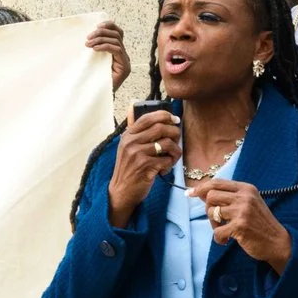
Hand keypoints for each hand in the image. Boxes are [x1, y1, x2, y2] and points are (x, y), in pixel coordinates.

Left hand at [85, 21, 131, 90]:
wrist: (97, 96)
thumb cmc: (94, 79)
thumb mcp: (93, 60)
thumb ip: (96, 48)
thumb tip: (88, 35)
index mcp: (117, 51)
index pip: (118, 32)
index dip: (109, 25)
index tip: (97, 25)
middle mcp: (124, 55)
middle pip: (117, 35)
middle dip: (101, 32)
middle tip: (88, 37)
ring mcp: (125, 61)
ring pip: (116, 41)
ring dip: (100, 39)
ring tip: (88, 44)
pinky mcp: (125, 68)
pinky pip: (117, 50)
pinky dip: (105, 47)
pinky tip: (95, 49)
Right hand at [107, 108, 182, 225]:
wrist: (121, 192)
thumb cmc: (128, 169)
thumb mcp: (126, 147)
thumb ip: (133, 129)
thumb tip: (132, 105)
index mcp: (128, 135)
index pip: (148, 117)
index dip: (165, 115)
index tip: (175, 120)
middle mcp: (131, 142)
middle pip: (161, 128)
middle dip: (175, 134)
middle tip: (176, 142)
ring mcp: (137, 154)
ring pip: (167, 144)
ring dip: (175, 151)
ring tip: (171, 158)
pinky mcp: (145, 166)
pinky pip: (167, 160)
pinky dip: (169, 165)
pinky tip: (163, 169)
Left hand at [192, 178, 290, 271]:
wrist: (278, 242)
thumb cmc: (260, 224)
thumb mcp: (249, 203)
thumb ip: (230, 197)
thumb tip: (202, 193)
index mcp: (246, 188)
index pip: (216, 183)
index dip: (200, 188)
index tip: (189, 193)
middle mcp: (244, 197)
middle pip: (210, 196)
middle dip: (209, 209)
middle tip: (218, 221)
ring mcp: (242, 211)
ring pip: (212, 213)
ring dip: (214, 225)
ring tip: (225, 231)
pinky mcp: (240, 226)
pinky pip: (216, 232)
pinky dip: (218, 239)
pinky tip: (226, 241)